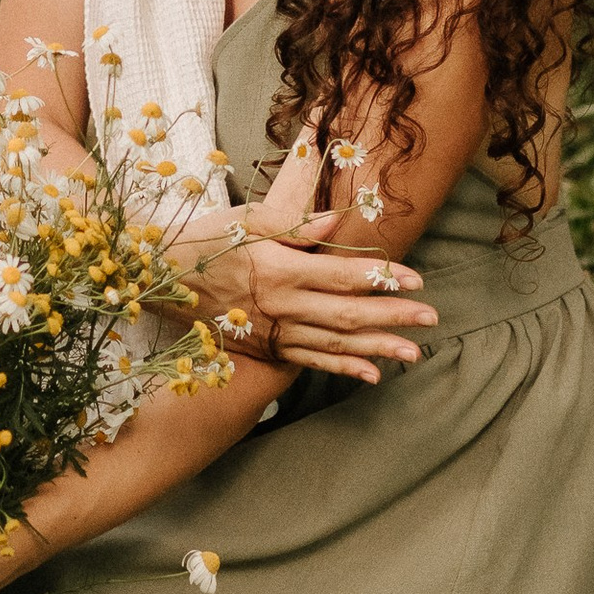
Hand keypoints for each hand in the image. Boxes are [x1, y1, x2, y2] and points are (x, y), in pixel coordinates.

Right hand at [207, 216, 426, 383]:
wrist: (161, 280)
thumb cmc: (207, 241)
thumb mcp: (246, 220)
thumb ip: (294, 223)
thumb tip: (338, 223)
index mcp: (279, 269)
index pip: (341, 275)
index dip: (381, 278)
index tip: (416, 279)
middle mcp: (281, 305)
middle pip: (347, 313)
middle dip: (393, 316)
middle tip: (431, 318)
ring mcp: (274, 332)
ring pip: (335, 343)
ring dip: (377, 348)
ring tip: (414, 353)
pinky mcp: (266, 348)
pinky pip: (310, 361)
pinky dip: (342, 368)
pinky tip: (372, 374)